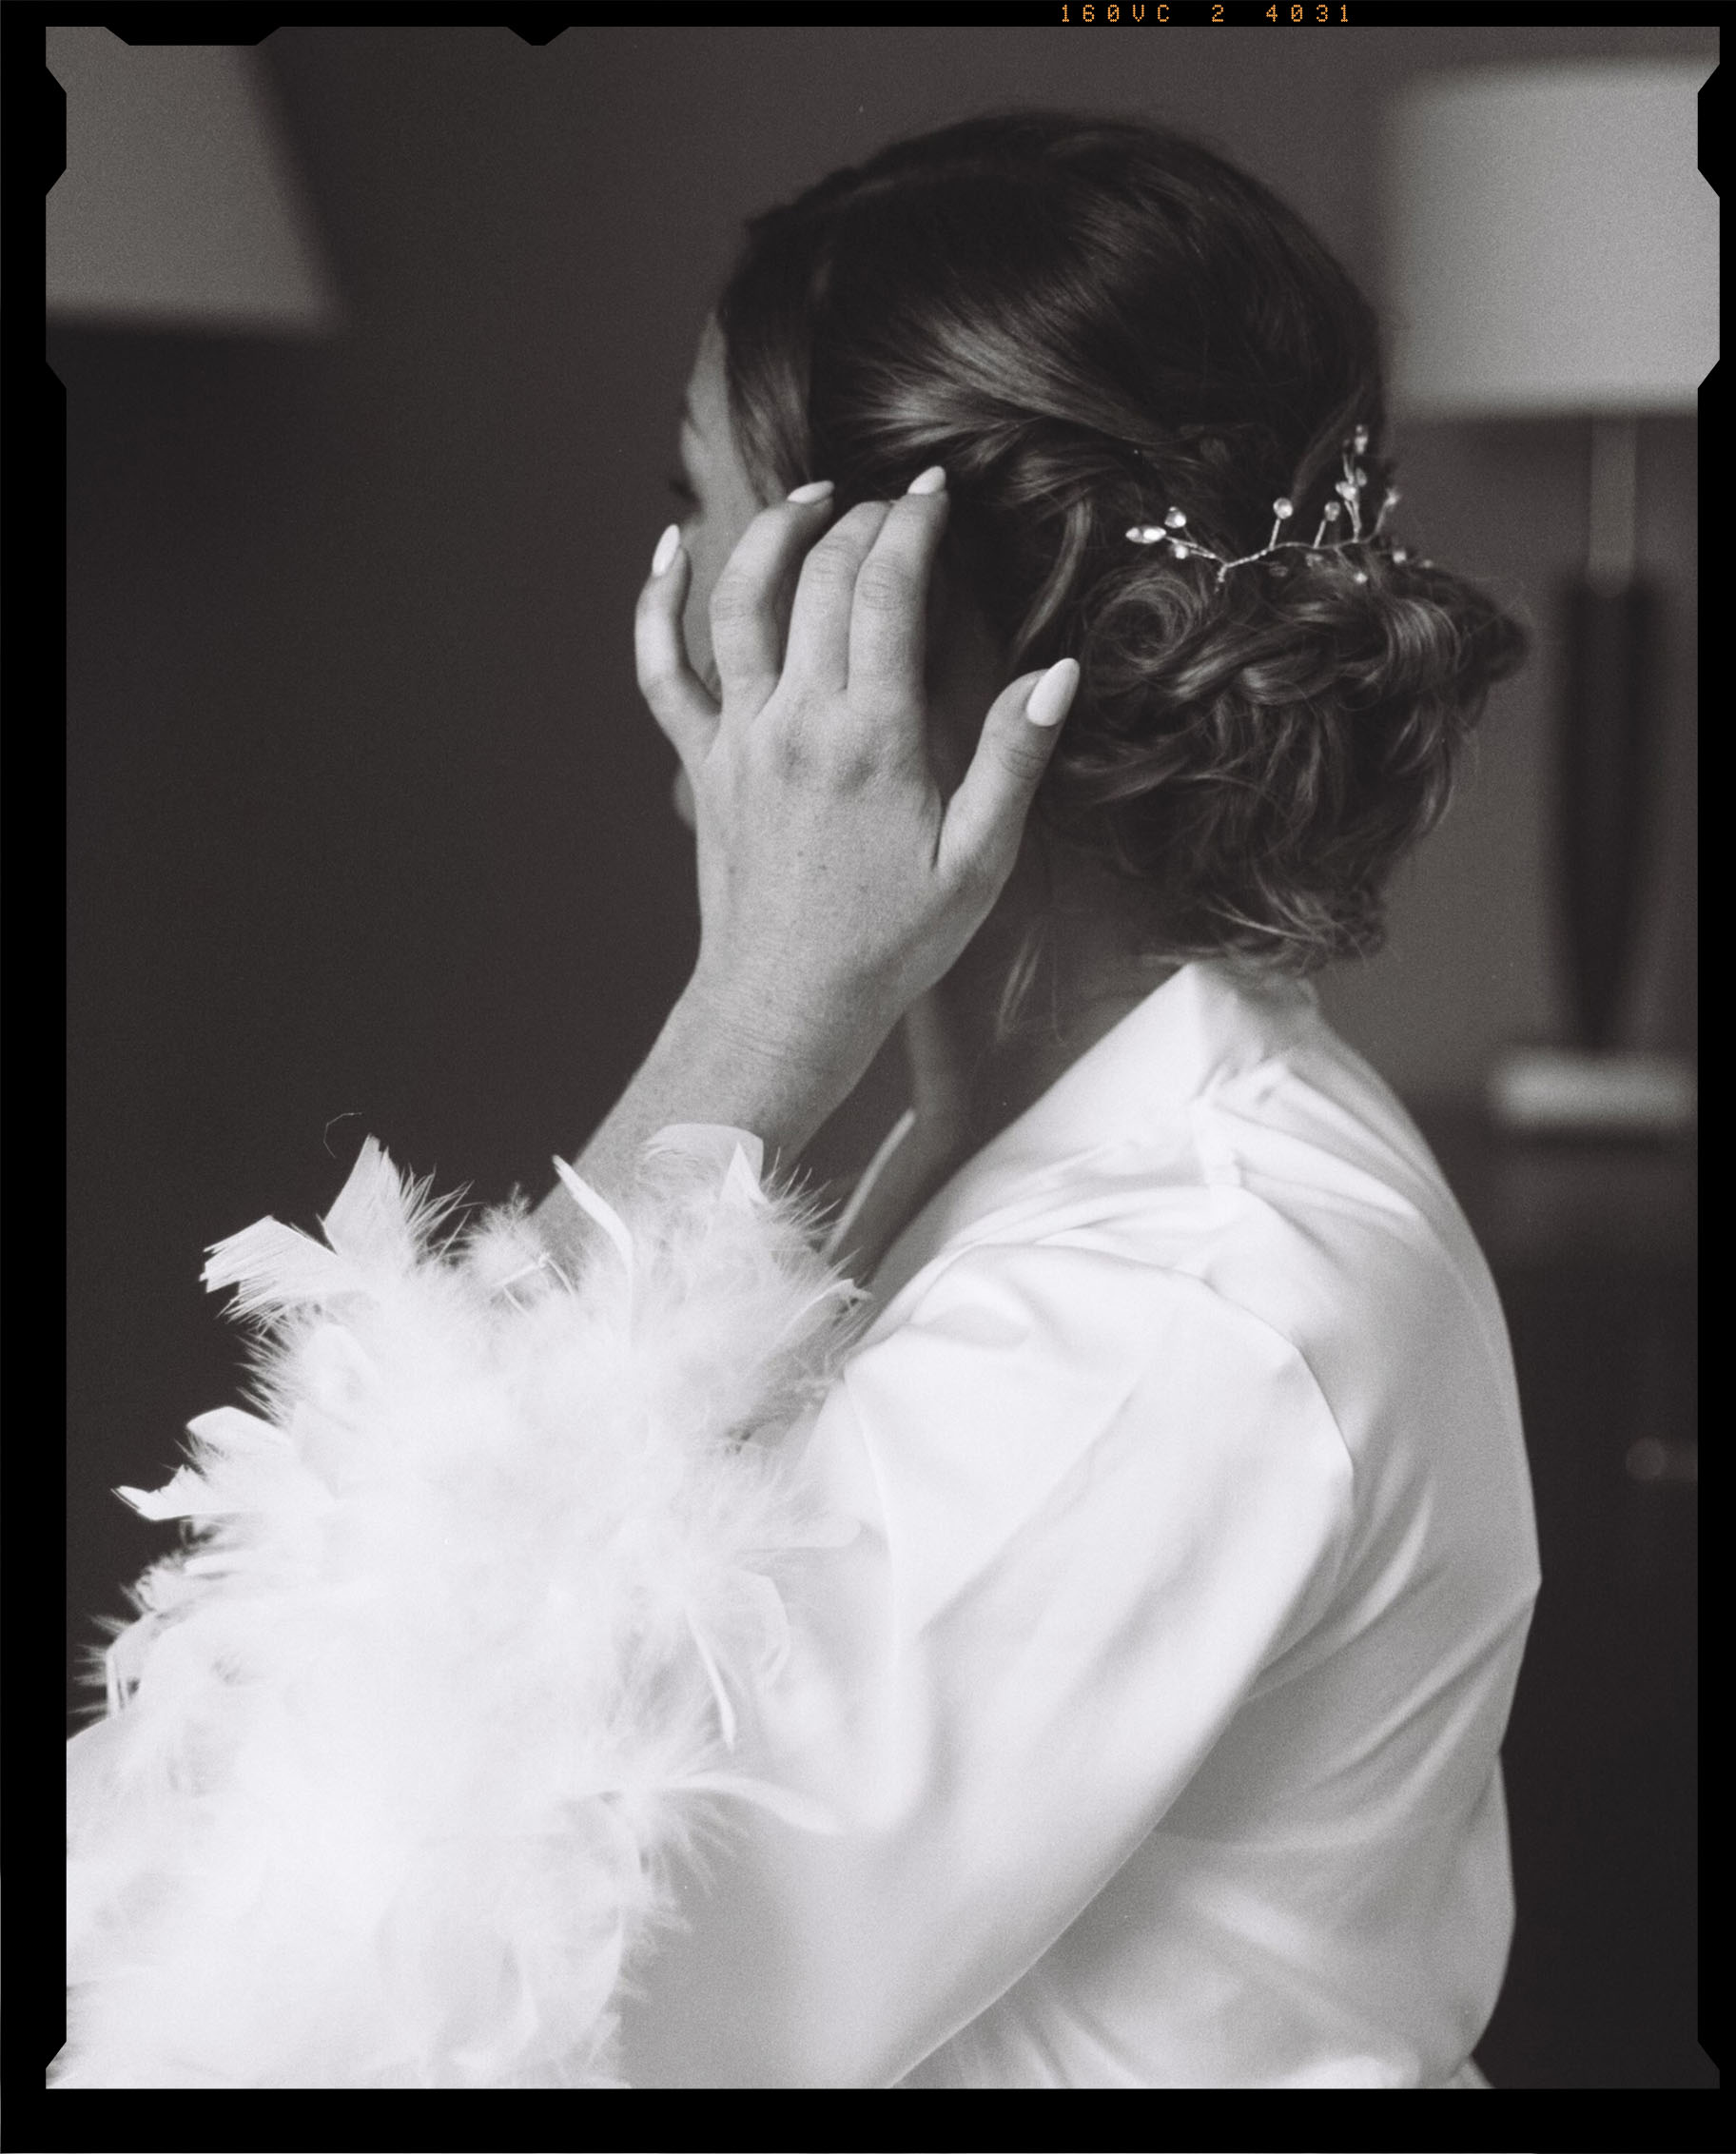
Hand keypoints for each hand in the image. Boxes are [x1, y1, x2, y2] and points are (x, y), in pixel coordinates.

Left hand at [635, 471, 1079, 1092]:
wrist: (789, 1002)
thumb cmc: (891, 942)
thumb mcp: (977, 861)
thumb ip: (1012, 760)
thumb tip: (1055, 673)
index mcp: (872, 737)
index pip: (886, 590)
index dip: (912, 525)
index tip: (935, 494)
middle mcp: (797, 722)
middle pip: (820, 579)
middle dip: (862, 520)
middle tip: (898, 504)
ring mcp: (739, 738)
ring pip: (739, 602)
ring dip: (774, 534)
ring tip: (813, 498)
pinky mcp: (703, 763)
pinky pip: (662, 670)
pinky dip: (657, 604)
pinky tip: (669, 548)